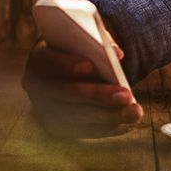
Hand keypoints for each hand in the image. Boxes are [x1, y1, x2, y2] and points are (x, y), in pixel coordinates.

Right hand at [22, 41, 142, 137]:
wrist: (64, 69)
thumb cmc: (78, 49)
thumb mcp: (85, 39)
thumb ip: (99, 42)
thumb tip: (117, 53)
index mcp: (39, 58)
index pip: (48, 61)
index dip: (67, 64)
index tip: (90, 66)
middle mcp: (36, 86)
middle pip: (66, 93)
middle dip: (97, 95)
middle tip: (126, 95)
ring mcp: (43, 109)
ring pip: (76, 116)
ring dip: (108, 116)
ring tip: (135, 112)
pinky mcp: (56, 127)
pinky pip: (82, 131)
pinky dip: (107, 128)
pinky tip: (127, 123)